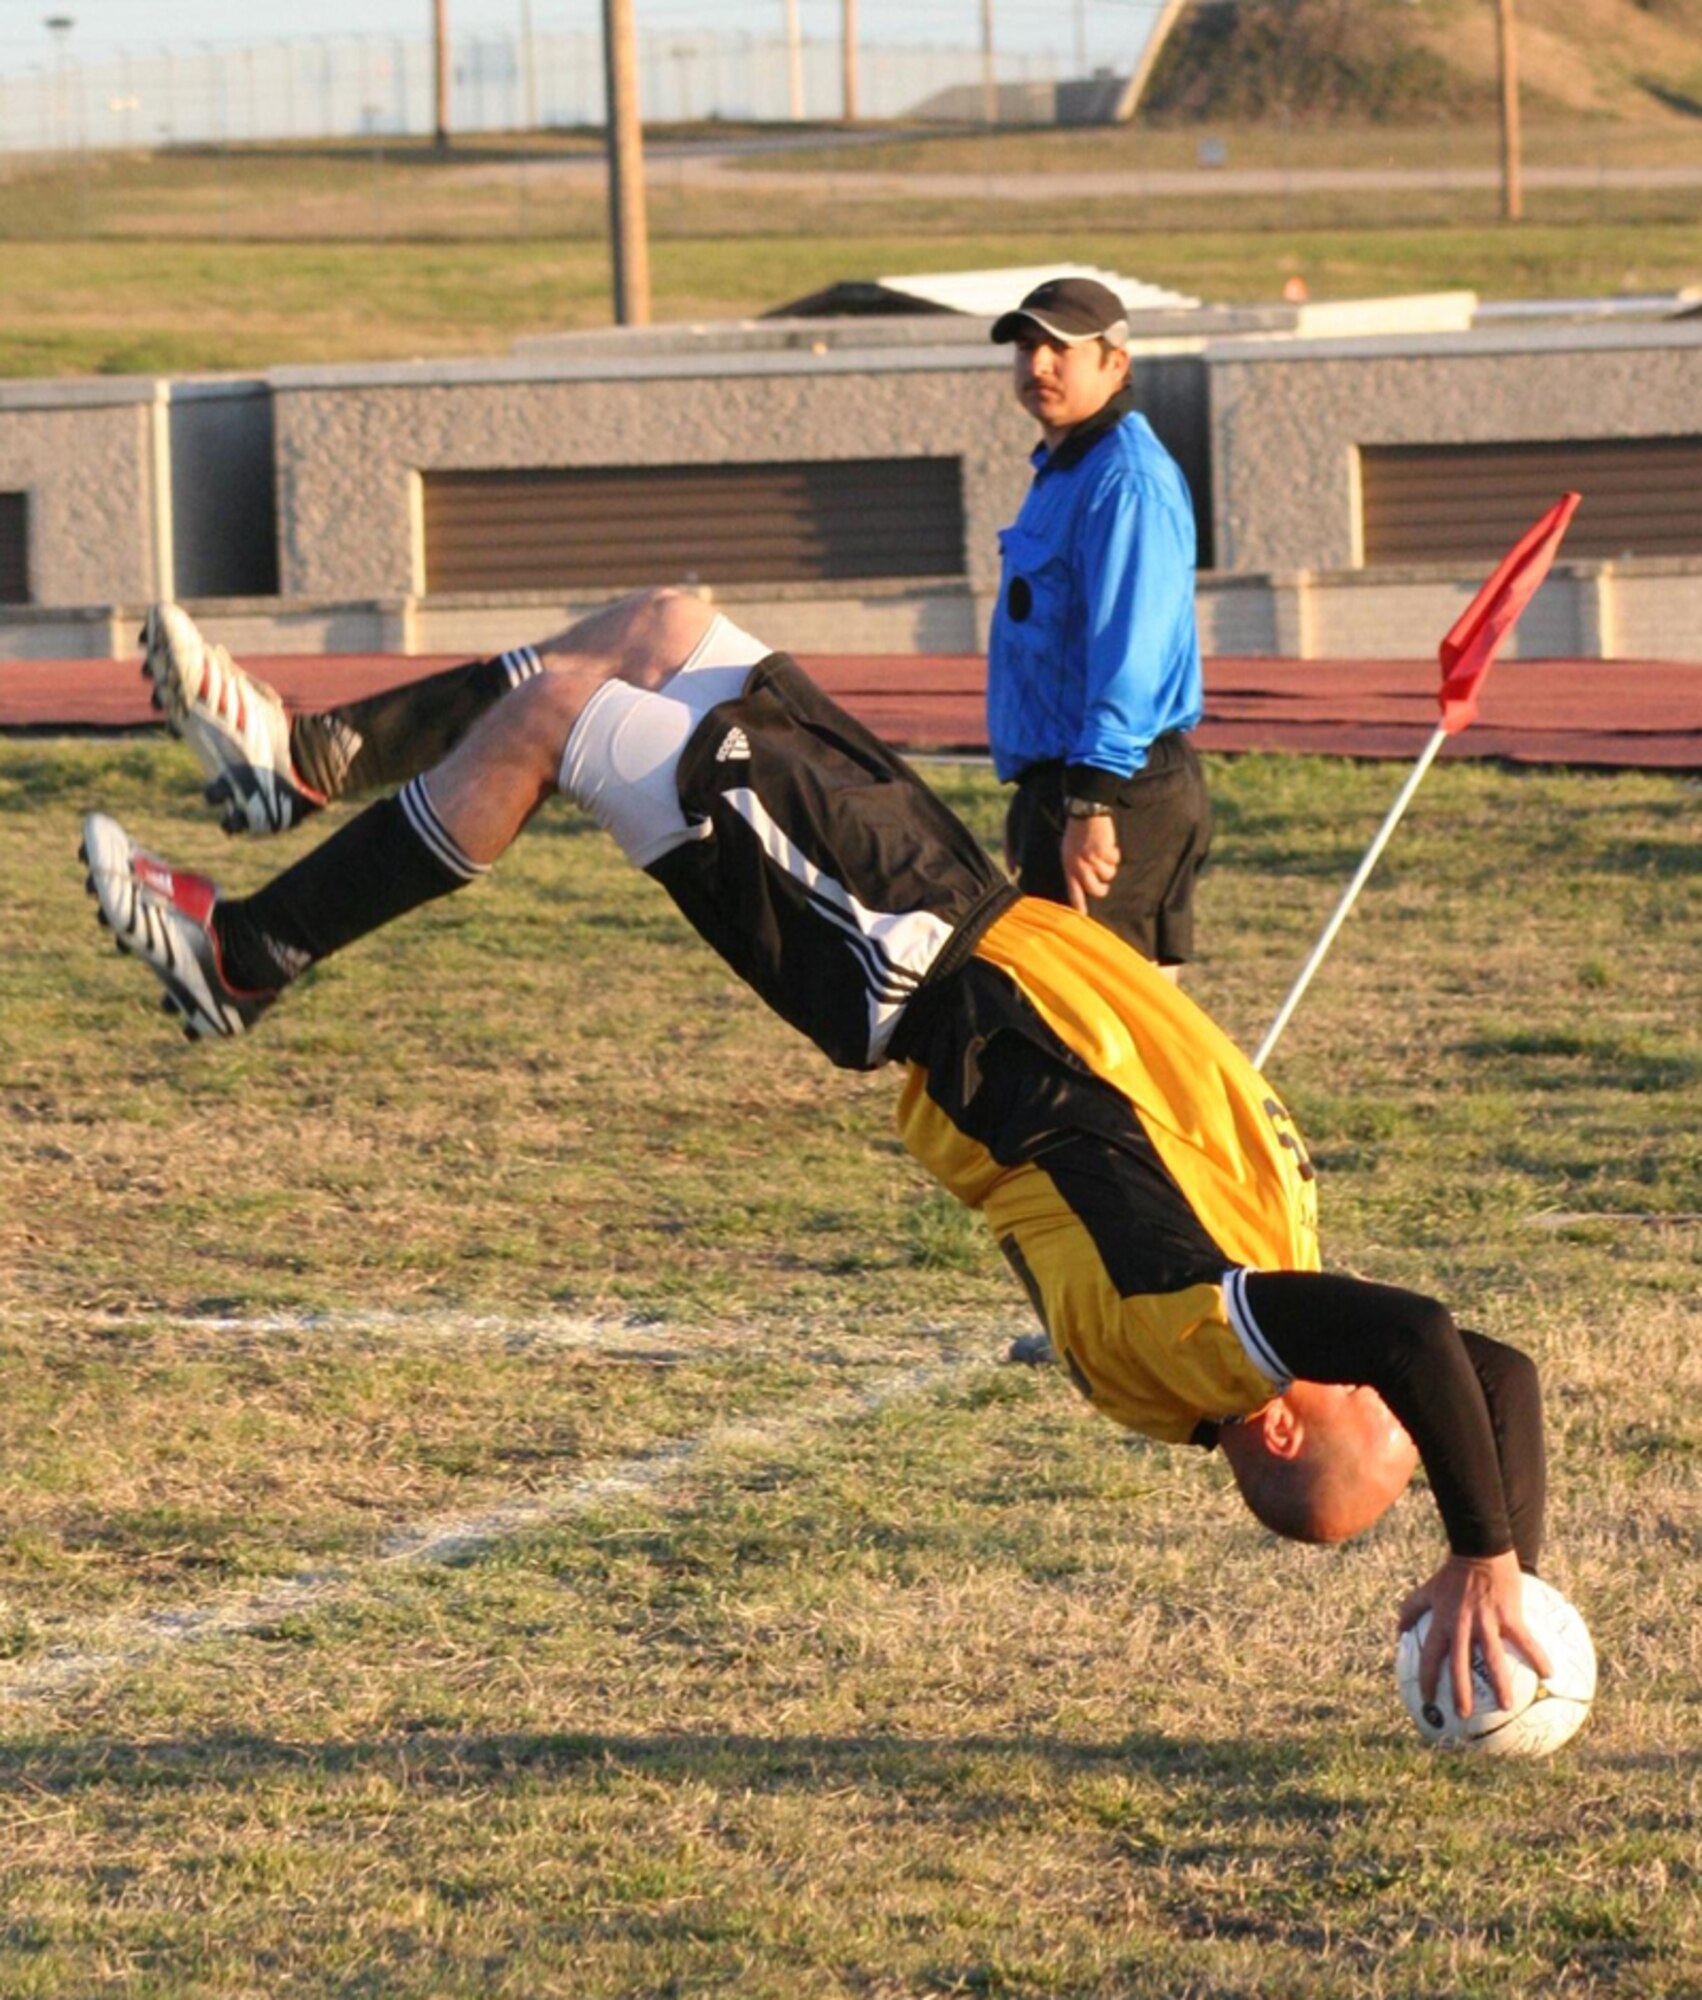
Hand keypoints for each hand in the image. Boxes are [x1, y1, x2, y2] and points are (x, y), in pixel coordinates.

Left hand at [1061, 813, 1119, 913]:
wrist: (1085, 814)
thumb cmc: (1077, 833)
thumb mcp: (1068, 852)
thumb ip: (1075, 867)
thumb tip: (1084, 884)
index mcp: (1068, 866)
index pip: (1073, 891)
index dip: (1079, 905)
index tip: (1083, 916)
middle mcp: (1079, 866)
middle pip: (1095, 889)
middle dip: (1103, 888)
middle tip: (1104, 885)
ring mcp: (1091, 860)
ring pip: (1108, 875)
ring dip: (1109, 865)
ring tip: (1103, 853)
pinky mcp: (1103, 852)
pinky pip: (1115, 861)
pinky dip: (1115, 853)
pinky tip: (1108, 845)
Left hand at [1398, 1551, 1552, 1717]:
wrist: (1479, 1548)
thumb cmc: (1452, 1572)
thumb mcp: (1427, 1590)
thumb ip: (1411, 1609)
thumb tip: (1398, 1631)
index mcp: (1442, 1622)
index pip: (1430, 1657)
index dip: (1427, 1679)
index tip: (1428, 1700)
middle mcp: (1462, 1625)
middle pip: (1459, 1665)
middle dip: (1460, 1692)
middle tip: (1464, 1715)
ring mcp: (1486, 1621)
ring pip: (1493, 1659)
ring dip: (1500, 1685)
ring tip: (1507, 1707)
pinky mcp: (1508, 1615)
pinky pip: (1525, 1641)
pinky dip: (1537, 1657)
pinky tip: (1549, 1675)